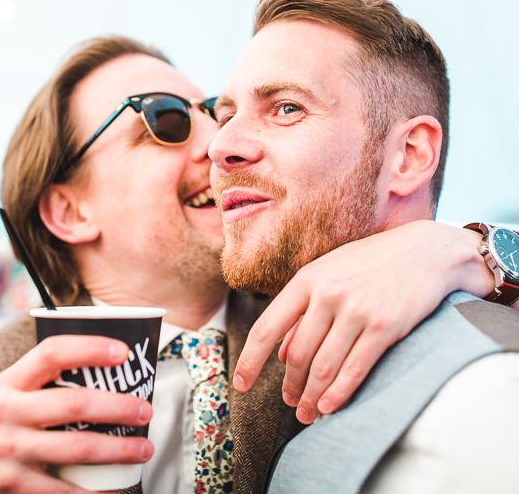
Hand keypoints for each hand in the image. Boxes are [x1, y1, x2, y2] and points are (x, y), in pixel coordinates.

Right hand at [0, 335, 153, 492]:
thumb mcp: (6, 399)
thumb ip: (40, 383)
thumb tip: (103, 367)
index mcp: (8, 382)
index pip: (51, 352)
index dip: (90, 348)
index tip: (123, 352)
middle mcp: (5, 412)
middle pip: (74, 403)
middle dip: (118, 406)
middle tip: (146, 410)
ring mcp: (8, 450)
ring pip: (78, 447)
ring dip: (119, 449)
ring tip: (144, 448)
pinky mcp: (13, 486)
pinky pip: (64, 489)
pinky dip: (94, 491)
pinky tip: (114, 488)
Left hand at [233, 220, 490, 423]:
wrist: (425, 251)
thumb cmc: (370, 263)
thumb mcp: (329, 275)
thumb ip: (303, 312)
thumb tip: (281, 354)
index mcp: (306, 280)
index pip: (266, 327)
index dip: (250, 360)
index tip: (239, 384)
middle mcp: (327, 294)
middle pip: (298, 355)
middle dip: (290, 386)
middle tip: (289, 404)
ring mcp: (355, 310)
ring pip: (324, 367)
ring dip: (312, 397)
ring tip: (307, 413)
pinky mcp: (384, 326)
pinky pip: (354, 369)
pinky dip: (339, 394)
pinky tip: (330, 408)